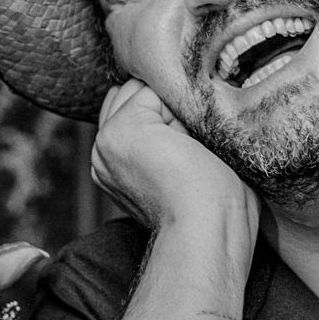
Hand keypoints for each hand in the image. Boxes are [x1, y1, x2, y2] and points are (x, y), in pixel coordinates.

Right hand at [91, 80, 259, 236]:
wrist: (209, 230)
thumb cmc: (215, 207)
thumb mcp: (187, 162)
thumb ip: (169, 132)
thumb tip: (179, 99)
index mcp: (114, 164)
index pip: (132, 107)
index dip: (168, 117)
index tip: (187, 156)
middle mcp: (103, 153)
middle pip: (134, 92)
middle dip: (168, 110)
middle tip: (188, 155)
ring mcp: (107, 139)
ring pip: (143, 89)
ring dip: (175, 112)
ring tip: (187, 153)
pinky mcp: (122, 129)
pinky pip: (154, 90)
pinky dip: (180, 113)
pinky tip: (185, 150)